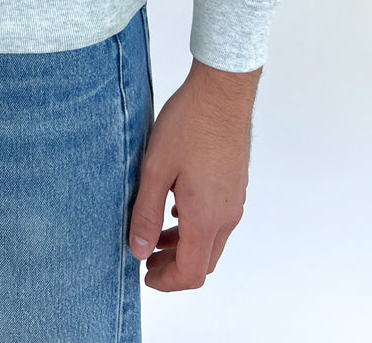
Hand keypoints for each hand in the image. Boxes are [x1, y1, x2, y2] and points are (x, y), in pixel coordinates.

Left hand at [128, 57, 260, 290]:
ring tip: (156, 233)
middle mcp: (226, 215)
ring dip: (185, 245)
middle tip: (146, 257)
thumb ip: (146, 213)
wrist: (221, 92)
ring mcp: (234, 199)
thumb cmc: (188, 125)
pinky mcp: (235, 184)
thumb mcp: (155, 169)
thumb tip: (138, 250)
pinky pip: (218, 219)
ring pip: (212, 240)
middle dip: (174, 267)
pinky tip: (175, 206)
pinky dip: (196, 226)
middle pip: (204, 261)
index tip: (145, 275)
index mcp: (206, 217)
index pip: (191, 272)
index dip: (167, 282)